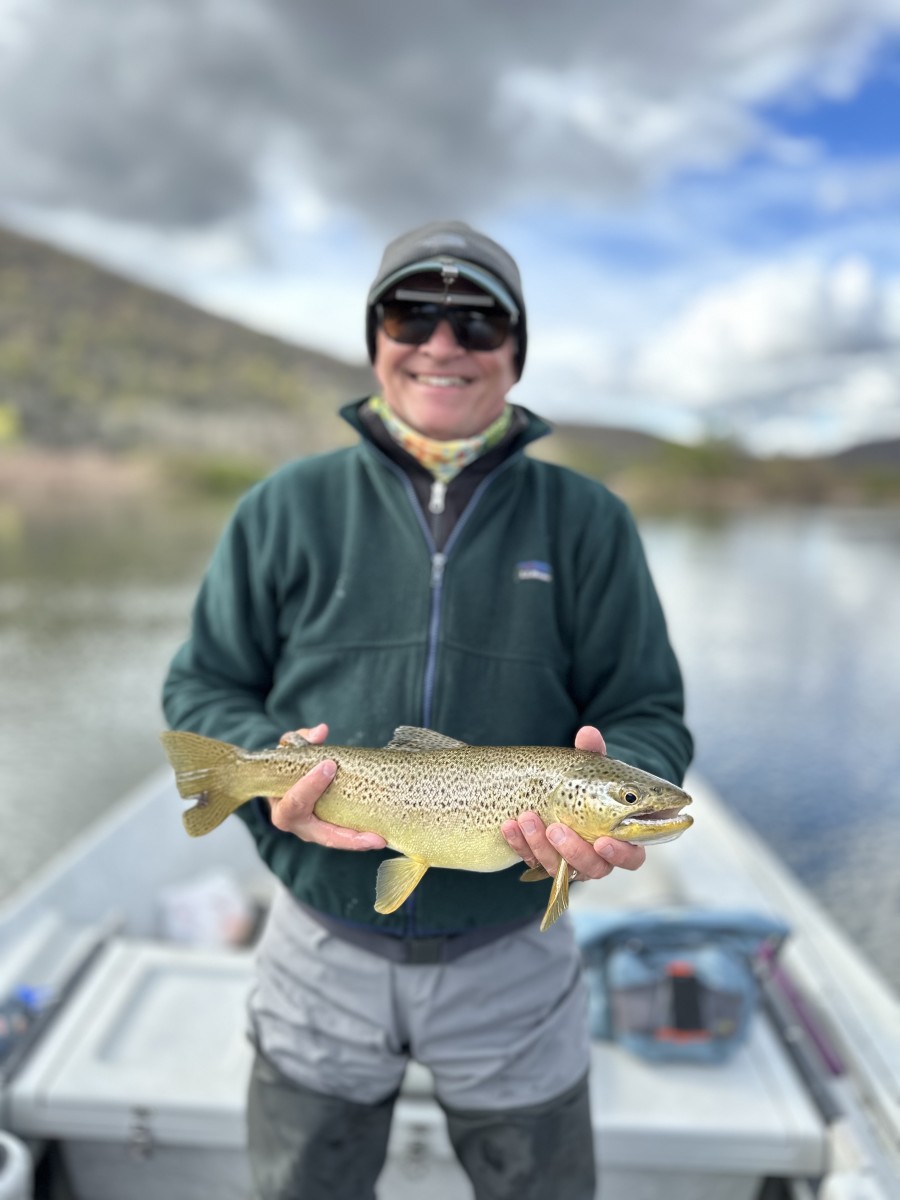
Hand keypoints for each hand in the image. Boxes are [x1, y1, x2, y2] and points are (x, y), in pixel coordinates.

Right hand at [269, 724, 385, 851]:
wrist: (283, 783)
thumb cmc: (288, 766)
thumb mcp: (290, 749)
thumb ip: (302, 739)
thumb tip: (321, 732)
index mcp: (282, 806)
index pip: (295, 802)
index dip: (310, 785)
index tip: (328, 766)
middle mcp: (299, 825)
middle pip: (323, 835)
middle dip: (347, 836)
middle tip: (372, 836)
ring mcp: (314, 832)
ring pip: (337, 840)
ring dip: (359, 841)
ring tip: (381, 839)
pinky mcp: (328, 831)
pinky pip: (345, 837)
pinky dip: (361, 838)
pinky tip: (382, 836)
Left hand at [500, 726, 645, 880]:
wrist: (560, 792)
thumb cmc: (590, 783)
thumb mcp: (591, 767)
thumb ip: (592, 753)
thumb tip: (587, 733)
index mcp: (623, 839)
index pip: (631, 857)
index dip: (619, 853)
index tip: (603, 840)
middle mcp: (600, 857)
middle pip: (594, 868)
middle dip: (573, 851)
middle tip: (556, 829)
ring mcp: (571, 863)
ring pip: (560, 868)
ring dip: (541, 846)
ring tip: (527, 818)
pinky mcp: (545, 862)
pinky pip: (533, 861)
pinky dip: (520, 844)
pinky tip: (509, 825)